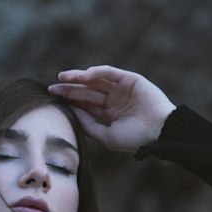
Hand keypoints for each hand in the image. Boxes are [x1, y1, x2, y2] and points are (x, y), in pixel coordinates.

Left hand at [47, 65, 174, 152]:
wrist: (158, 132)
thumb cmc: (135, 139)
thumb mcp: (106, 136)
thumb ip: (89, 125)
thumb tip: (71, 113)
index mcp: (109, 114)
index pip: (85, 104)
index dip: (70, 101)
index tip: (53, 99)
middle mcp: (114, 100)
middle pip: (87, 92)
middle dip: (69, 89)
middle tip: (52, 88)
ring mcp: (122, 89)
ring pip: (96, 80)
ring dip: (79, 78)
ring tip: (62, 78)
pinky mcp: (130, 79)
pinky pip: (110, 73)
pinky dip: (97, 72)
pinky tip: (83, 75)